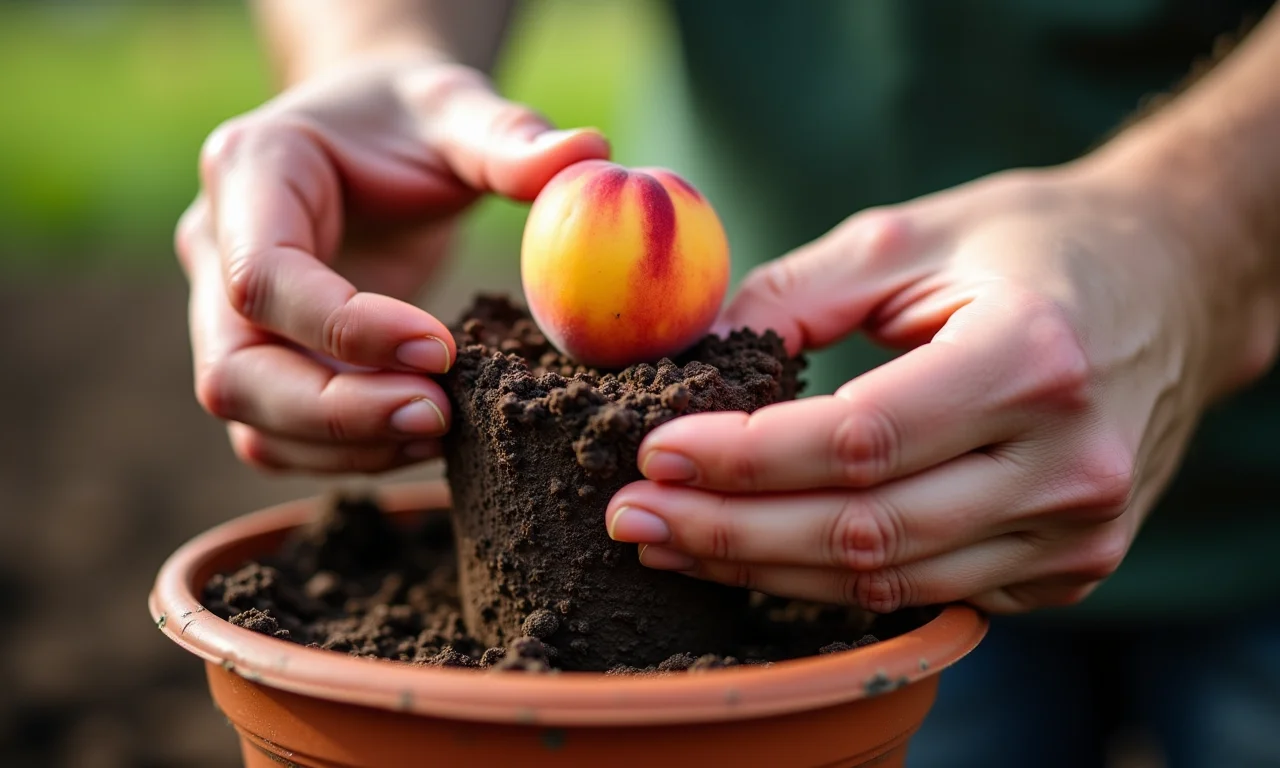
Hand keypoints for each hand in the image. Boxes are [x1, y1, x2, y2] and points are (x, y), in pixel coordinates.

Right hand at [178, 55, 608, 472]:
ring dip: (345, 446)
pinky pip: (280, 434)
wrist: (373, 134)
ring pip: (251, 419)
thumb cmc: (411, 118)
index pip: (264, 279)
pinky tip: (425, 436)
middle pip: (234, 371)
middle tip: (441, 415)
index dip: (346, 329)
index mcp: (250, 171)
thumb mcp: (458, 108)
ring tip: (443, 429)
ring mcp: (228, 313)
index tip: (442, 348)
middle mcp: (216, 248)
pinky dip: (348, 452)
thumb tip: (588, 154)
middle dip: (335, 413)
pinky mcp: (264, 358)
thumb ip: (510, 136)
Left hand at [605, 159, 1276, 612]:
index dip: (744, 458)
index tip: (653, 450)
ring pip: (888, 581)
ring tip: (669, 541)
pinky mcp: (1069, 568)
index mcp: (1034, 359)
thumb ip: (792, 294)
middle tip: (632, 516)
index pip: (860, 439)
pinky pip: (928, 593)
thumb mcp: (910, 237)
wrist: (1172, 287)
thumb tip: (679, 358)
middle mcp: (1070, 464)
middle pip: (866, 530)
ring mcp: (1078, 532)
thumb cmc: (1033, 246)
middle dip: (730, 531)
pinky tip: (759, 555)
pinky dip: (832, 581)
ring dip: (765, 568)